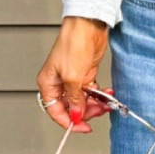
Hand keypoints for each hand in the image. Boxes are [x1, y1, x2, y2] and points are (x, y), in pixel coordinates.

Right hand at [37, 18, 110, 132]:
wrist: (88, 26)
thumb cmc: (74, 43)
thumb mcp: (73, 77)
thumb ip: (74, 99)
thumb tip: (76, 115)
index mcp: (48, 83)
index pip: (55, 111)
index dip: (69, 121)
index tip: (83, 127)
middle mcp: (59, 83)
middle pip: (70, 108)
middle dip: (85, 112)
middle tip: (98, 111)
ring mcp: (72, 79)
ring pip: (82, 101)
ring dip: (95, 104)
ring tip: (105, 103)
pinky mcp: (84, 74)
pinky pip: (91, 92)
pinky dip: (99, 95)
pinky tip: (106, 94)